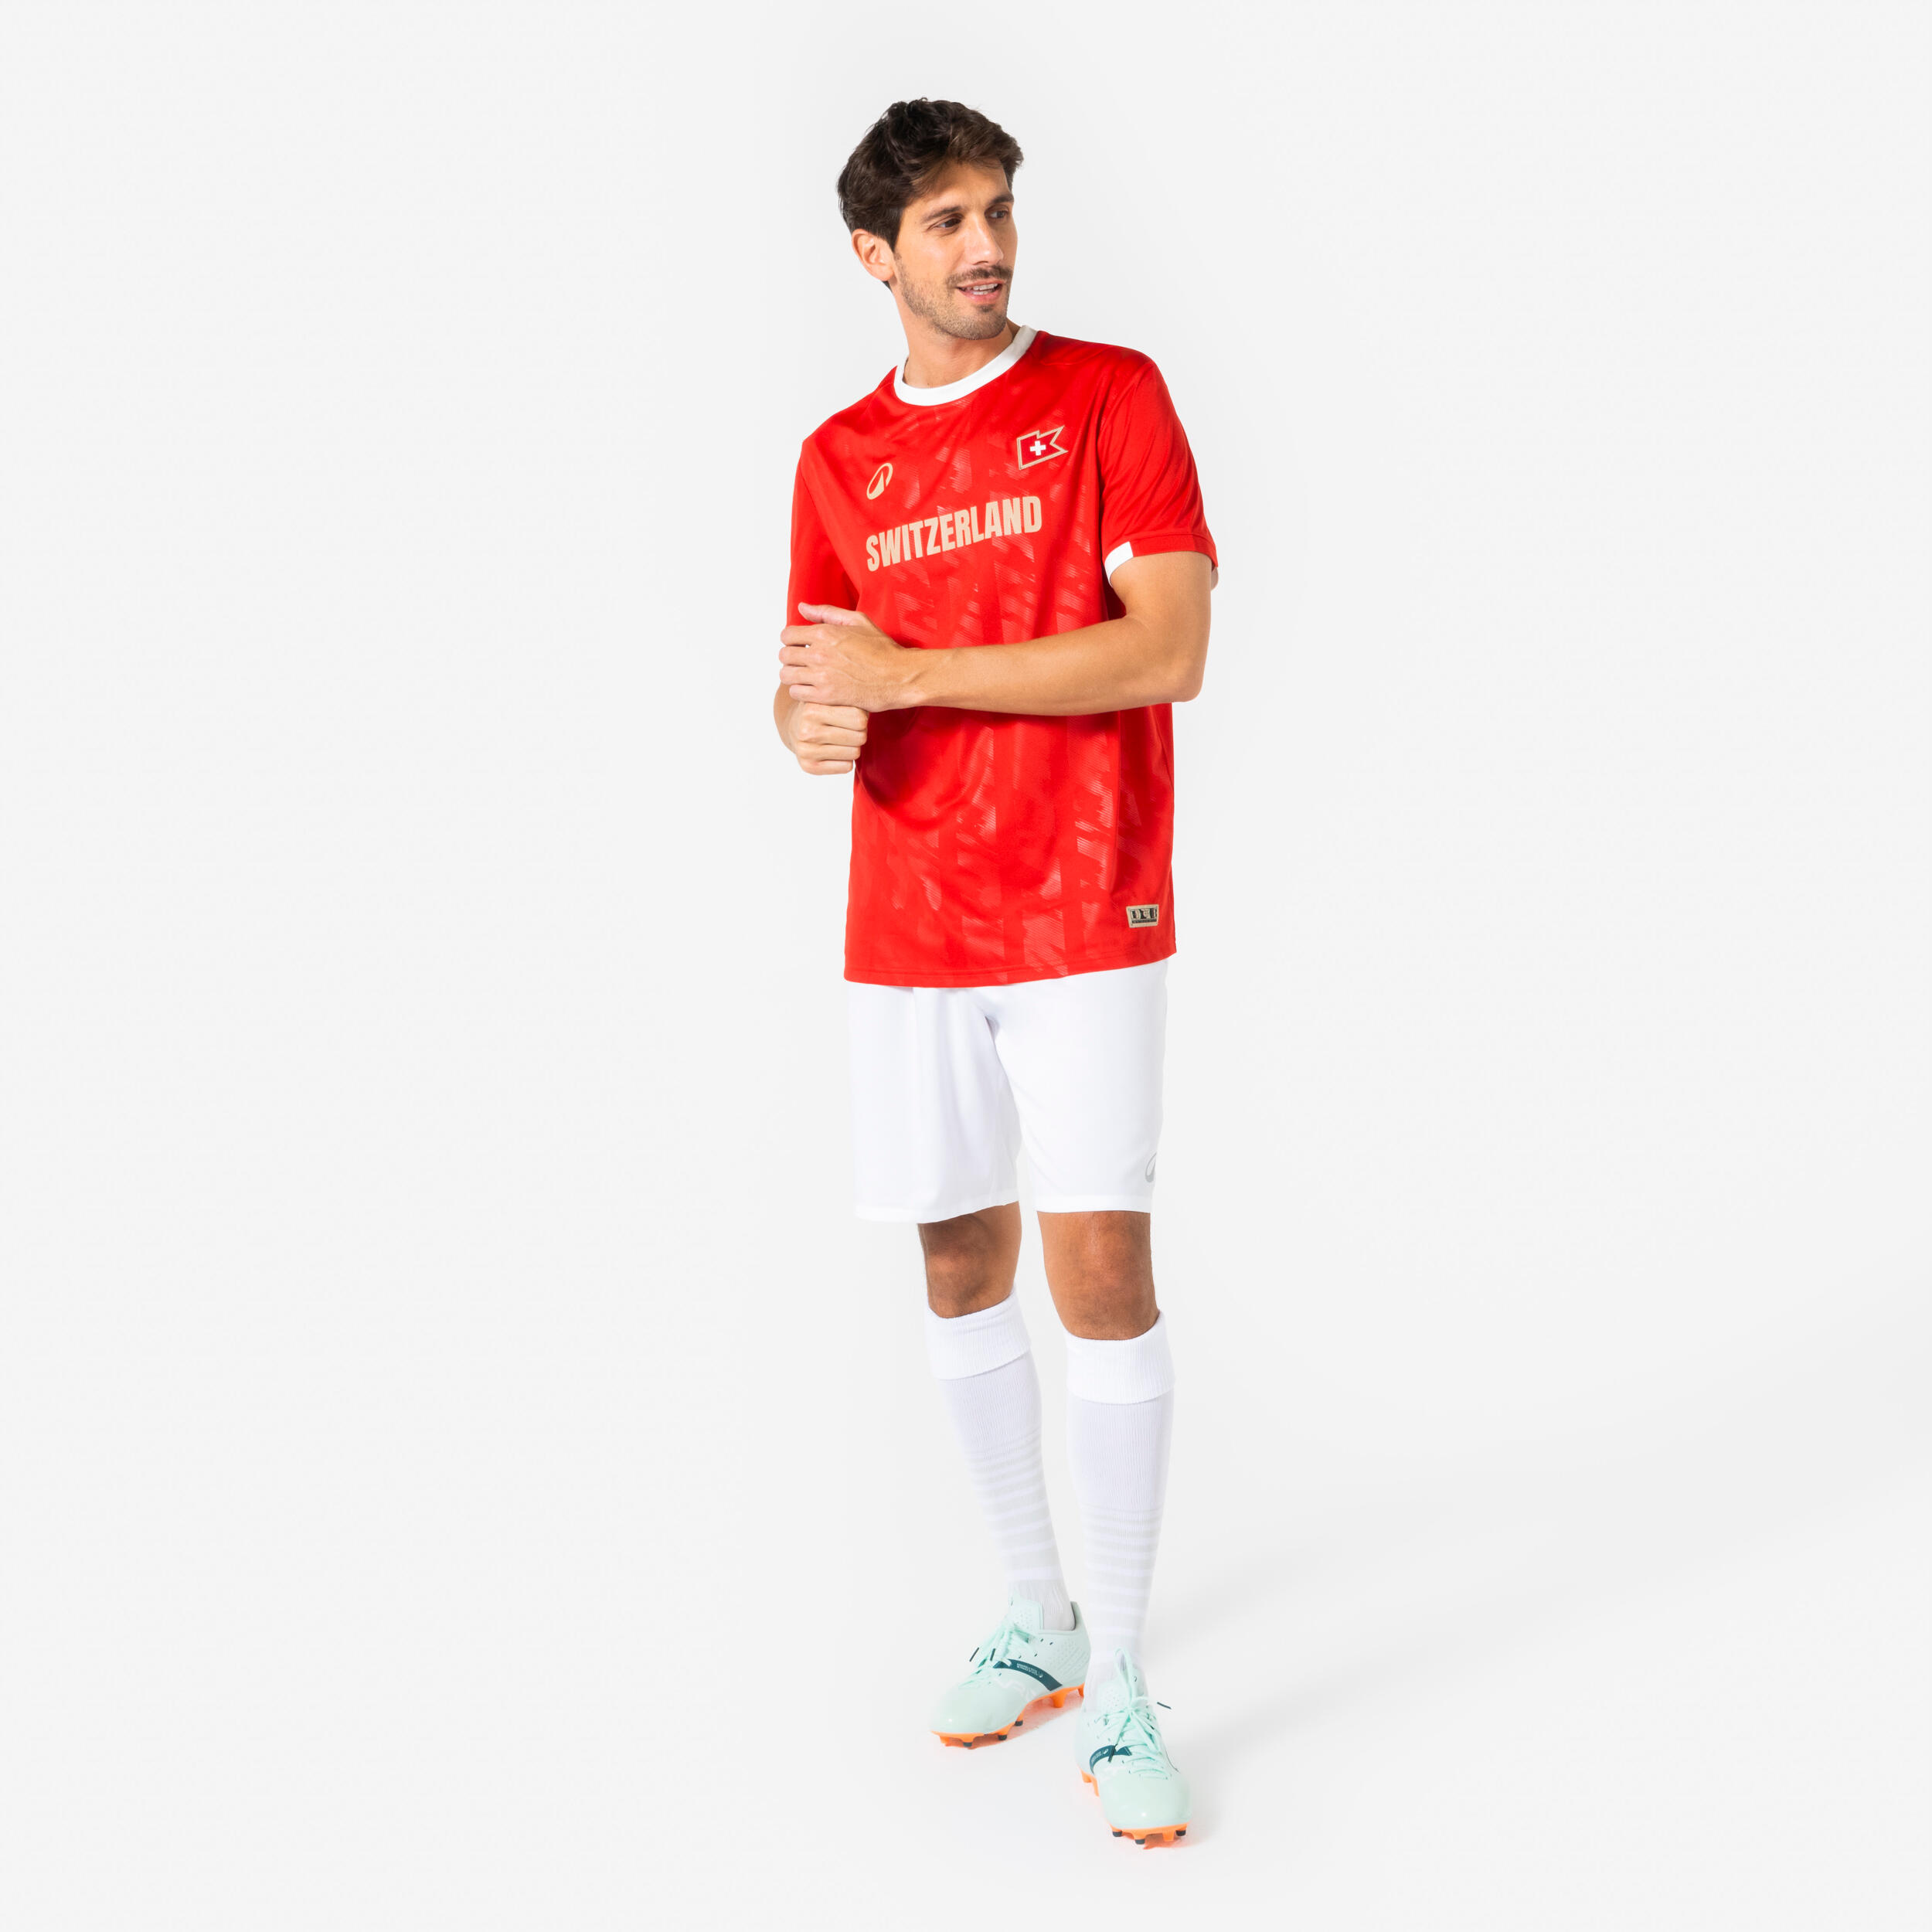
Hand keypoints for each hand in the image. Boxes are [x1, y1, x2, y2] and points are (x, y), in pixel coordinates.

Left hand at [778, 603, 914, 711]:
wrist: (898, 677)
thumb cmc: (882, 649)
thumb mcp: (858, 621)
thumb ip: (826, 613)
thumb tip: (803, 607)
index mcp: (825, 633)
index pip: (787, 635)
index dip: (791, 640)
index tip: (800, 646)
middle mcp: (819, 653)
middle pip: (784, 656)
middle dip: (791, 658)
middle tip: (803, 662)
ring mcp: (821, 676)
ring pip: (786, 675)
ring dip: (793, 675)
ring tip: (805, 676)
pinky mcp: (826, 696)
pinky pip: (796, 693)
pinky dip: (800, 691)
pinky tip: (812, 689)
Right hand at [784, 699, 868, 775]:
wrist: (792, 726)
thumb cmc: (820, 709)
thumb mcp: (829, 697)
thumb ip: (848, 699)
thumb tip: (870, 707)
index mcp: (812, 709)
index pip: (859, 718)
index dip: (863, 717)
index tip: (856, 715)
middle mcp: (807, 731)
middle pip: (860, 737)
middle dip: (860, 733)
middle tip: (851, 729)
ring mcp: (806, 750)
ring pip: (854, 753)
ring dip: (854, 747)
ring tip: (844, 739)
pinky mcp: (809, 767)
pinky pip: (846, 767)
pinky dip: (846, 760)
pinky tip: (836, 751)